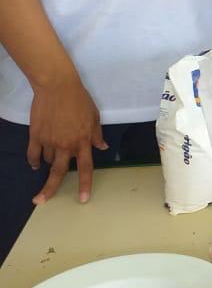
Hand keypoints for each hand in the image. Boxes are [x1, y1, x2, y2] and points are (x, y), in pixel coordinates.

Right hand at [27, 76, 106, 204]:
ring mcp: (49, 141)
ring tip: (53, 156)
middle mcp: (66, 145)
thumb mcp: (94, 116)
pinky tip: (36, 164)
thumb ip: (97, 134)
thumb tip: (102, 147)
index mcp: (83, 141)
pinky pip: (33, 155)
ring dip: (50, 163)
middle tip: (40, 200)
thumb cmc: (79, 99)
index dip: (85, 185)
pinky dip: (34, 161)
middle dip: (50, 189)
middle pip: (59, 172)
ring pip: (48, 161)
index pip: (86, 167)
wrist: (57, 87)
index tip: (83, 200)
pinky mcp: (35, 135)